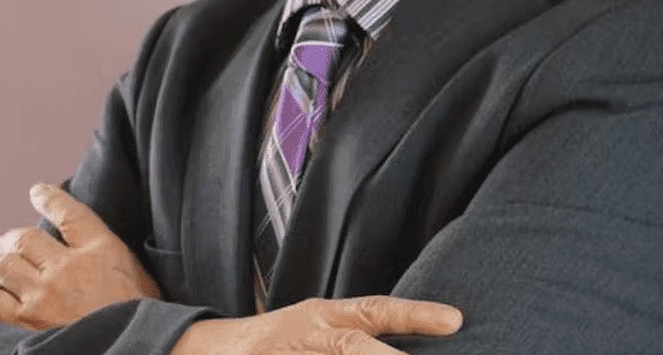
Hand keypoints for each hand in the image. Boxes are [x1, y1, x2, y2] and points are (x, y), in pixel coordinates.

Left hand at [0, 183, 160, 329]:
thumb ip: (116, 255)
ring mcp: (43, 296)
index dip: (50, 198)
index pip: (68, 213)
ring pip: (4, 267)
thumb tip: (101, 243)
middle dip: (10, 238)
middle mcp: (67, 267)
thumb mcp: (139, 274)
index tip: (37, 191)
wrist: (128, 347)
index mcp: (99, 249)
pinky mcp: (25, 324)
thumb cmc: (137, 312)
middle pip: (26, 239)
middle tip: (3, 242)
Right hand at [172, 295, 462, 353]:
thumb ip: (352, 333)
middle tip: (428, 354)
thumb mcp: (315, 329)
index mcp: (323, 317)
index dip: (413, 314)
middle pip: (354, 345)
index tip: (455, 320)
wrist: (207, 350)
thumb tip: (400, 345)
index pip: (373, 310)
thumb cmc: (276, 342)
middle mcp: (309, 333)